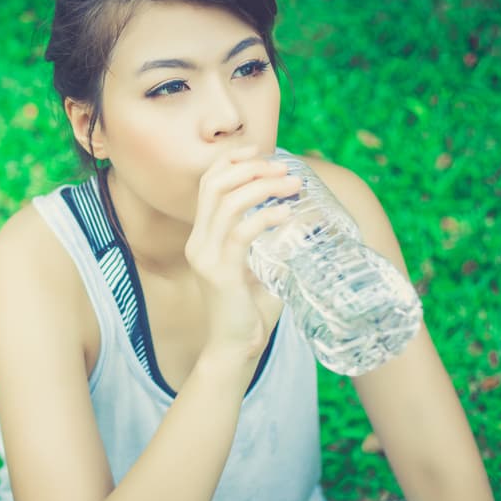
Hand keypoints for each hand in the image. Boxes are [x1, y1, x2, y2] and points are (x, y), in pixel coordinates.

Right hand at [184, 146, 300, 353]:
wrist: (236, 349)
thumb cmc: (250, 311)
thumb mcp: (256, 266)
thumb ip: (267, 242)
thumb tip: (303, 218)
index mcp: (202, 236)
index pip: (208, 183)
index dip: (232, 161)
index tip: (261, 151)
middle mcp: (198, 241)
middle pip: (215, 184)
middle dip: (252, 168)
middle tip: (285, 169)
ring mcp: (205, 256)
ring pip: (227, 202)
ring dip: (263, 187)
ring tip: (292, 186)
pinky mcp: (219, 273)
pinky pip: (241, 233)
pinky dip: (265, 217)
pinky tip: (287, 214)